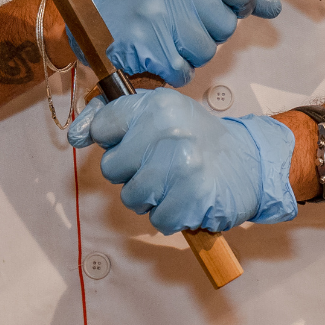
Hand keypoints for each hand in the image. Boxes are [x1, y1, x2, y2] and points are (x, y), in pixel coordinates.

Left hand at [68, 88, 296, 233]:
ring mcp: (181, 165)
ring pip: (131, 197)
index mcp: (158, 105)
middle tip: (159, 166)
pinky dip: (169, 215)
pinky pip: (156, 219)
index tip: (135, 144)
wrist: (250, 164)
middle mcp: (168, 130)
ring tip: (173, 184)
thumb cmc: (198, 139)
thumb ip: (116, 120)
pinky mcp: (191, 198)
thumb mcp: (162, 114)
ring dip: (150, 198)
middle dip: (131, 174)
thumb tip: (74, 134)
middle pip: (111, 168)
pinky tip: (185, 198)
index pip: (104, 127)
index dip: (115, 141)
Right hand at [70, 0, 280, 86]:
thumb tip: (273, 7)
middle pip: (225, 28)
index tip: (226, 7)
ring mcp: (159, 15)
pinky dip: (174, 70)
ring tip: (166, 36)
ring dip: (190, 53)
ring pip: (206, 52)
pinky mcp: (145, 46)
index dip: (238, 6)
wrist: (90, 7)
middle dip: (208, 32)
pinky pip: (183, 72)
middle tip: (180, 22)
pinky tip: (157, 52)